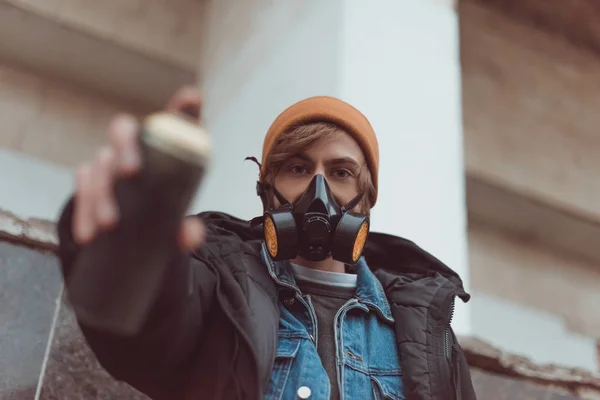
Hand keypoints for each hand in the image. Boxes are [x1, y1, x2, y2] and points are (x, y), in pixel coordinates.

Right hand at [72, 86, 205, 250]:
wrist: (127, 231)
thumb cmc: (160, 215)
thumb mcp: (174, 225)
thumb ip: (186, 232)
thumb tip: (192, 235)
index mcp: (162, 149)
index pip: (174, 121)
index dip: (184, 107)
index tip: (192, 98)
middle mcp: (132, 146)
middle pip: (123, 130)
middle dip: (125, 147)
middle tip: (131, 172)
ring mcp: (106, 161)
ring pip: (100, 163)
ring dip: (103, 192)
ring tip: (110, 222)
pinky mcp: (86, 181)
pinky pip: (82, 189)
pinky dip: (85, 212)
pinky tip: (89, 234)